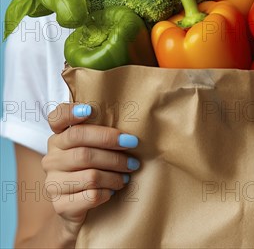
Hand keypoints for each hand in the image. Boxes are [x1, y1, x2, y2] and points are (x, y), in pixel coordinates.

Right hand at [42, 102, 139, 239]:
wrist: (81, 211)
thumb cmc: (95, 170)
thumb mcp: (96, 149)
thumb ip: (103, 133)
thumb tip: (130, 129)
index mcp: (59, 138)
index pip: (57, 119)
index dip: (70, 113)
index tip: (89, 110)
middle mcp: (51, 158)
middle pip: (84, 151)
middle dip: (114, 153)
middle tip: (134, 156)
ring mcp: (52, 183)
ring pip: (91, 175)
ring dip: (115, 175)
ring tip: (127, 176)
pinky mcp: (60, 206)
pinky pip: (91, 196)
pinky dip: (107, 192)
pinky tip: (113, 190)